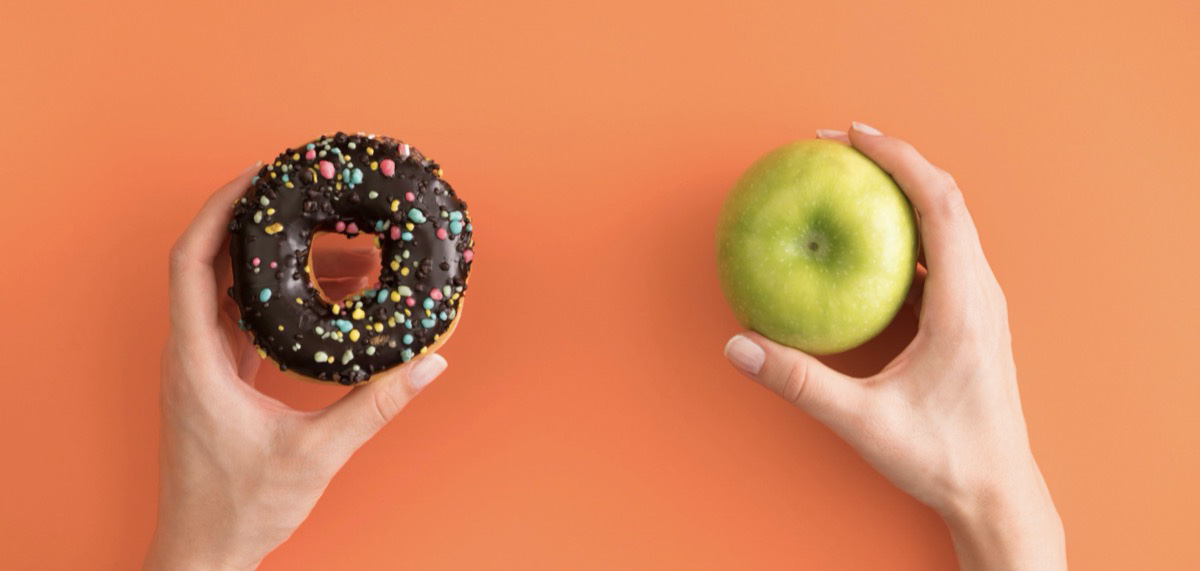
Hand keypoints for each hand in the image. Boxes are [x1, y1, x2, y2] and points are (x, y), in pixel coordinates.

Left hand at [145, 163, 448, 569]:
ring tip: (319, 240)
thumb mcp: (315, 454)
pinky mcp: (216, 385)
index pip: (191, 261)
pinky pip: (237, 323)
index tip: (256, 176)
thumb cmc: (238, 508)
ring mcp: (201, 370)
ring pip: (224, 294)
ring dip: (264, 262)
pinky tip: (313, 296)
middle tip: (295, 192)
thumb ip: (374, 406)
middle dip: (250, 222)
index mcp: (197, 361)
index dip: (220, 209)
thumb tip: (427, 366)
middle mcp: (190, 356)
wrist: (201, 553)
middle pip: (207, 264)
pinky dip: (271, 300)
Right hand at [724, 123, 1065, 569]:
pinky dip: (902, 232)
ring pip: (946, 224)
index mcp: (965, 304)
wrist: (996, 493)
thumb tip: (739, 345)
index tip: (852, 136)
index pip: (939, 203)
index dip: (897, 159)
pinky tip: (863, 243)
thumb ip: (799, 381)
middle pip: (945, 200)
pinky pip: (938, 255)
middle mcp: (980, 293)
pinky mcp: (971, 319)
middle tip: (839, 146)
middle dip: (893, 162)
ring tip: (850, 182)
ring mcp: (980, 304)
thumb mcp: (863, 421)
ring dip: (901, 193)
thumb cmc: (942, 458)